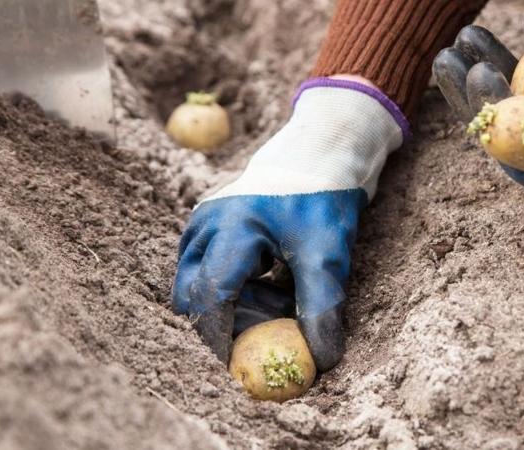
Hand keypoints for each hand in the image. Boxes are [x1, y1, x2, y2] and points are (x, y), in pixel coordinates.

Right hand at [172, 78, 405, 368]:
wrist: (320, 156)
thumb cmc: (323, 201)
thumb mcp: (329, 254)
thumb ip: (321, 308)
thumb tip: (322, 360)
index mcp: (231, 227)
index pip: (210, 298)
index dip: (223, 339)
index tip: (245, 365)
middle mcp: (205, 225)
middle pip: (195, 296)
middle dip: (229, 322)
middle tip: (272, 327)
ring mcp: (201, 225)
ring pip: (200, 286)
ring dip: (235, 305)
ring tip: (280, 294)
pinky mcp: (207, 230)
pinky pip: (208, 273)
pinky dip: (237, 289)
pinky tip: (273, 280)